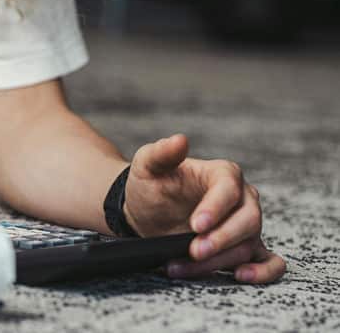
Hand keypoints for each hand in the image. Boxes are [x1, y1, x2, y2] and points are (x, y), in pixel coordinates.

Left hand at [123, 134, 285, 283]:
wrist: (147, 211)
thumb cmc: (151, 185)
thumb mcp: (147, 165)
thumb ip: (161, 153)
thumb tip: (179, 140)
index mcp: (223, 174)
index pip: (229, 190)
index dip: (215, 209)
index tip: (195, 225)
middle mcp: (242, 198)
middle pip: (247, 220)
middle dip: (220, 239)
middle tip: (192, 251)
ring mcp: (245, 225)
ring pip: (247, 245)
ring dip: (217, 261)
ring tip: (181, 266)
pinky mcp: (243, 247)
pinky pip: (269, 261)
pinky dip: (263, 271)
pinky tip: (240, 276)